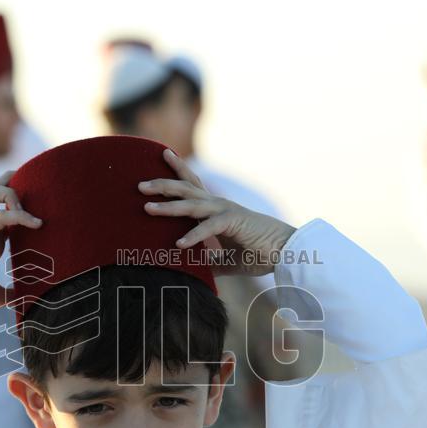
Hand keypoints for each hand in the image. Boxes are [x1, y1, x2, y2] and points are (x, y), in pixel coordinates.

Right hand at [0, 171, 42, 323]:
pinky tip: (35, 223)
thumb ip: (9, 295)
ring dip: (13, 194)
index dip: (23, 206)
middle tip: (34, 191)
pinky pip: (0, 215)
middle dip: (12, 181)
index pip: (7, 211)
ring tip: (30, 213)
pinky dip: (19, 214)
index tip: (42, 215)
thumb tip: (24, 301)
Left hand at [139, 149, 295, 276]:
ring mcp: (225, 211)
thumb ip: (210, 263)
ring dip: (169, 206)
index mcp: (217, 209)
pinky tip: (179, 244)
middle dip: (162, 185)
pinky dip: (193, 236)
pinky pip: (209, 227)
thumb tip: (196, 272)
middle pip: (186, 189)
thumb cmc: (260, 253)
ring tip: (147, 207)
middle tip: (139, 184)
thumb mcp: (229, 261)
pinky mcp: (234, 222)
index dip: (177, 171)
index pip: (193, 185)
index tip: (162, 155)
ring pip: (192, 204)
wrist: (287, 252)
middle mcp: (218, 205)